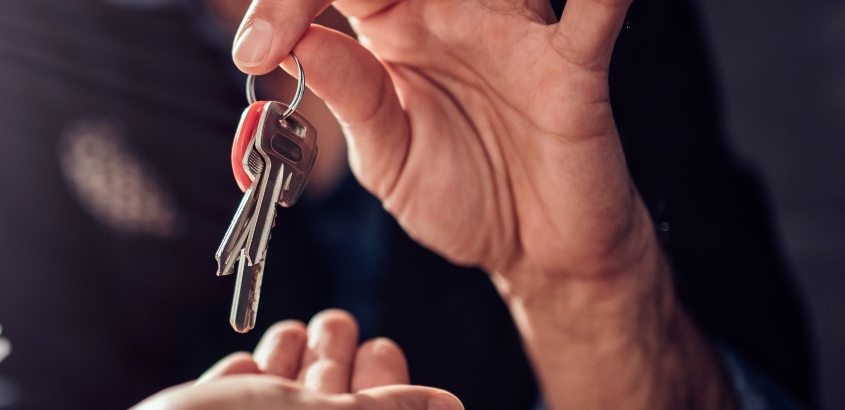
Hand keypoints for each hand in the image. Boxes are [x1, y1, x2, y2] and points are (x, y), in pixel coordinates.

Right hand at [134, 310, 461, 409]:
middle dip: (327, 363)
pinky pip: (227, 407)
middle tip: (336, 319)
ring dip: (283, 365)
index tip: (380, 343)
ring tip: (294, 331)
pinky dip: (237, 389)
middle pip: (319, 406)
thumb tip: (450, 406)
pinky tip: (243, 366)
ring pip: (272, 405)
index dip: (379, 380)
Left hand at [227, 0, 734, 407]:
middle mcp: (452, 11)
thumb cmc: (459, 191)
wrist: (532, 251)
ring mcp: (514, 30)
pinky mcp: (571, 68)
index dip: (288, 3)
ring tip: (399, 3)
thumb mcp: (385, 153)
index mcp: (393, 27)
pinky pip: (589, 18)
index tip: (254, 49)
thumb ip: (351, 95)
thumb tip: (297, 43)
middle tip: (289, 18)